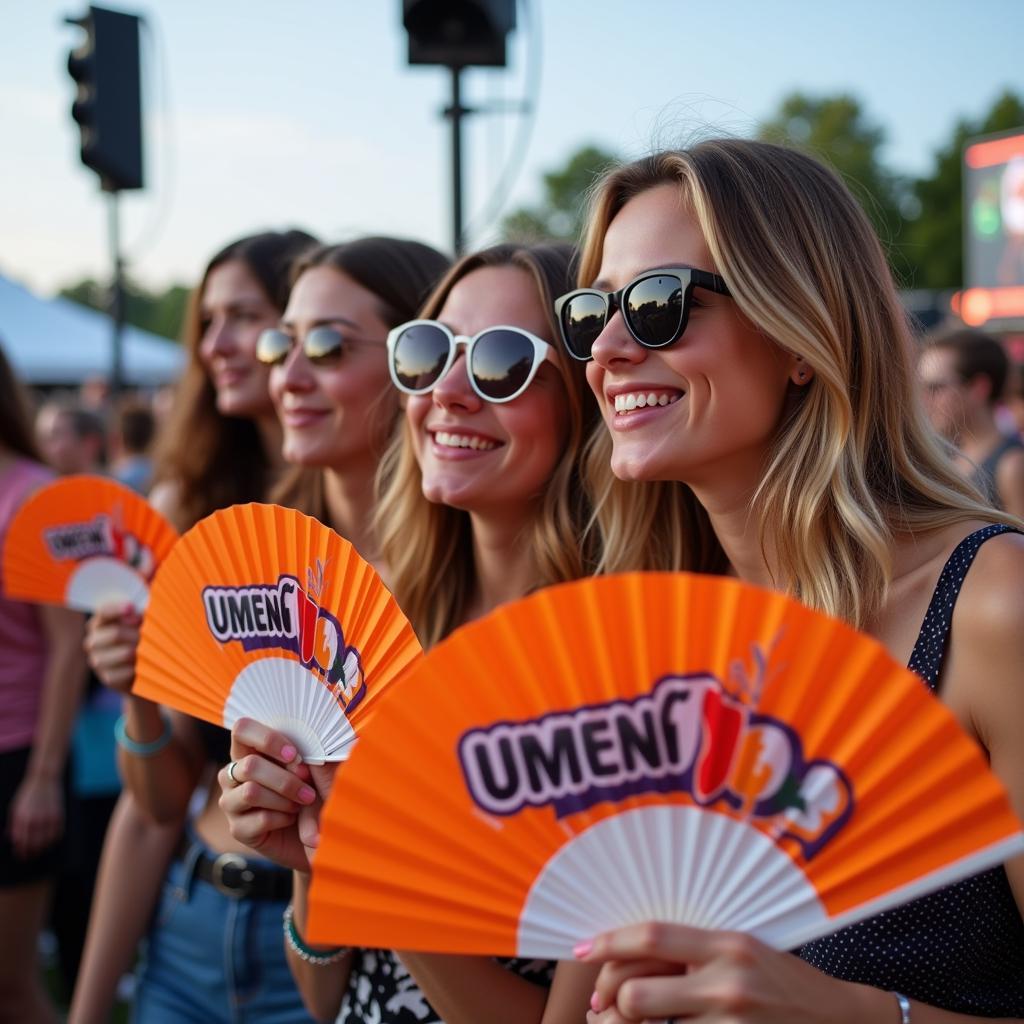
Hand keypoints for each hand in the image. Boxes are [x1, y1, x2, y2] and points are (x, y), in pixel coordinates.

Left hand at [7, 773, 63, 857]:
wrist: (44, 779)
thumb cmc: (27, 794)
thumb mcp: (15, 808)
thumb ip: (13, 824)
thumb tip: (12, 839)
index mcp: (22, 819)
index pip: (21, 842)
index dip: (21, 851)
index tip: (20, 855)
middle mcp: (36, 820)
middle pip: (34, 844)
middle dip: (31, 853)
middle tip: (29, 856)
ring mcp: (48, 818)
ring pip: (47, 841)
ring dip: (43, 848)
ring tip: (40, 850)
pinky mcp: (59, 815)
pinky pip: (58, 834)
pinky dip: (54, 840)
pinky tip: (50, 841)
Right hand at [84, 602, 140, 692]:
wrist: (143, 670)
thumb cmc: (142, 638)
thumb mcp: (140, 622)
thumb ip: (136, 614)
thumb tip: (136, 612)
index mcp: (100, 623)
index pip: (103, 612)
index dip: (116, 609)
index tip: (131, 608)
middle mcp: (94, 641)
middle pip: (115, 634)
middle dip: (136, 634)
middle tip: (143, 636)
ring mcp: (98, 661)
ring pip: (124, 653)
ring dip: (139, 652)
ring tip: (141, 652)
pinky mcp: (107, 678)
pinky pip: (124, 672)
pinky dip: (135, 669)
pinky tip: (137, 667)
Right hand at [218, 717, 337, 872]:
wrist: (321, 834)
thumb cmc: (319, 791)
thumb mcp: (318, 768)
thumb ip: (306, 754)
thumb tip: (302, 748)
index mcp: (252, 749)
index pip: (242, 729)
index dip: (267, 739)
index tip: (294, 755)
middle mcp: (235, 773)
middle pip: (249, 765)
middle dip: (286, 779)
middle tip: (309, 790)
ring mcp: (232, 801)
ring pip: (251, 792)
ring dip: (285, 799)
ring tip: (301, 804)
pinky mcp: (237, 829)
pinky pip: (259, 818)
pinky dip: (283, 818)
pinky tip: (292, 820)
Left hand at [578, 923, 885, 1023]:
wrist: (844, 1022)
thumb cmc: (786, 984)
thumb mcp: (743, 951)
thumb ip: (693, 953)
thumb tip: (628, 962)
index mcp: (726, 943)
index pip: (651, 936)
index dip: (607, 942)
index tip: (581, 950)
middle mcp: (727, 981)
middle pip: (637, 993)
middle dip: (612, 1003)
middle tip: (605, 1007)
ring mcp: (732, 1022)